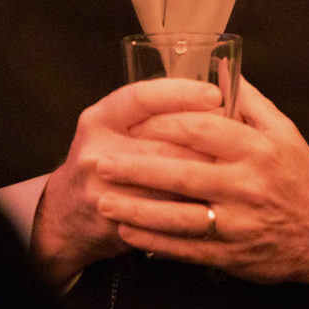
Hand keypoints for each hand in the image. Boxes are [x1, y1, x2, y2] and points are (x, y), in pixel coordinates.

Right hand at [29, 78, 222, 287]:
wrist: (67, 216)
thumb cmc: (106, 162)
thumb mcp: (117, 127)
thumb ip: (156, 109)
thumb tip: (215, 89)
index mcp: (101, 118)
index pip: (143, 98)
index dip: (181, 94)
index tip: (215, 94)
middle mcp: (96, 149)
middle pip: (163, 140)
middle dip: (205, 141)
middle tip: (240, 139)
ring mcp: (103, 187)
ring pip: (169, 178)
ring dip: (205, 174)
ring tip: (234, 167)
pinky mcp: (116, 219)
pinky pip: (166, 210)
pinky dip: (193, 203)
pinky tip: (215, 198)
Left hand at [95, 80, 308, 298]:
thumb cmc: (303, 179)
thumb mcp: (285, 132)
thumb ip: (249, 102)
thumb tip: (220, 69)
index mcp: (257, 149)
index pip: (200, 130)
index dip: (162, 125)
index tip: (132, 123)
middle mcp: (246, 185)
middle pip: (180, 174)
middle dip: (135, 169)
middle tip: (100, 164)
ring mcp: (238, 223)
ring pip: (177, 217)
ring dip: (136, 210)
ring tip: (104, 202)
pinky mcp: (233, 254)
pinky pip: (186, 249)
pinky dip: (155, 243)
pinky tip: (129, 234)